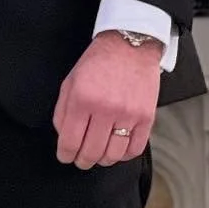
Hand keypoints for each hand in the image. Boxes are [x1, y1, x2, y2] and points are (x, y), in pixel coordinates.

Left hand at [52, 31, 162, 168]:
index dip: (65, 154)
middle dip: (82, 160)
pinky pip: (135, 149)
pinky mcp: (146, 117)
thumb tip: (63, 137)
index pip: (70, 141)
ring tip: (99, 155)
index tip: (65, 156)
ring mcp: (127, 114)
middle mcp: (105, 109)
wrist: (130, 46)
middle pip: (91, 152)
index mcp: (82, 99)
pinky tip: (117, 149)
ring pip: (113, 155)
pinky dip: (124, 155)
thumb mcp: (70, 81)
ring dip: (103, 160)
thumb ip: (62, 111)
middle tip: (81, 160)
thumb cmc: (98, 62)